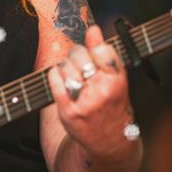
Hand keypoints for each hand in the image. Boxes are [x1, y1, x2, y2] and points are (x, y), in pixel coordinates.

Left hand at [48, 25, 135, 164]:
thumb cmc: (113, 105)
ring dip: (67, 67)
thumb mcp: (117, 80)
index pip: (102, 48)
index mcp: (117, 80)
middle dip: (78, 55)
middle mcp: (102, 90)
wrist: (109, 142)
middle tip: (82, 64)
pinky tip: (63, 81)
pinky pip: (54, 80)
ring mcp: (83, 101)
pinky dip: (55, 76)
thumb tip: (93, 30)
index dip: (96, 47)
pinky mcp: (67, 111)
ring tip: (75, 76)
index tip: (96, 51)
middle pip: (80, 55)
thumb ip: (106, 54)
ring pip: (65, 65)